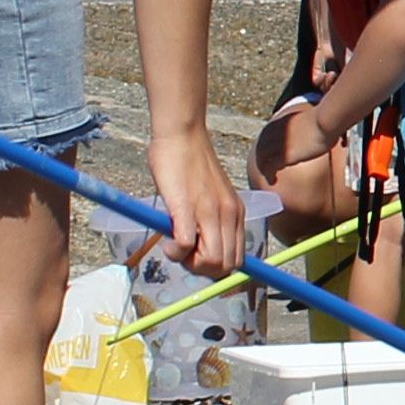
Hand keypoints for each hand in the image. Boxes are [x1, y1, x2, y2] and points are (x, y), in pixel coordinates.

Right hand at [150, 125, 246, 280]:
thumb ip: (211, 218)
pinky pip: (185, 246)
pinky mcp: (186, 208)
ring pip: (211, 262)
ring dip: (189, 263)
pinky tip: (166, 242)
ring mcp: (209, 212)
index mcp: (235, 213)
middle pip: (226, 266)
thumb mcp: (211, 195)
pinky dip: (174, 253)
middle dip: (203, 270)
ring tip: (175, 247)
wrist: (182, 134)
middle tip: (183, 255)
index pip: (238, 260)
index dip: (217, 268)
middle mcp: (228, 215)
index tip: (198, 260)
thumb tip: (199, 244)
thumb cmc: (190, 162)